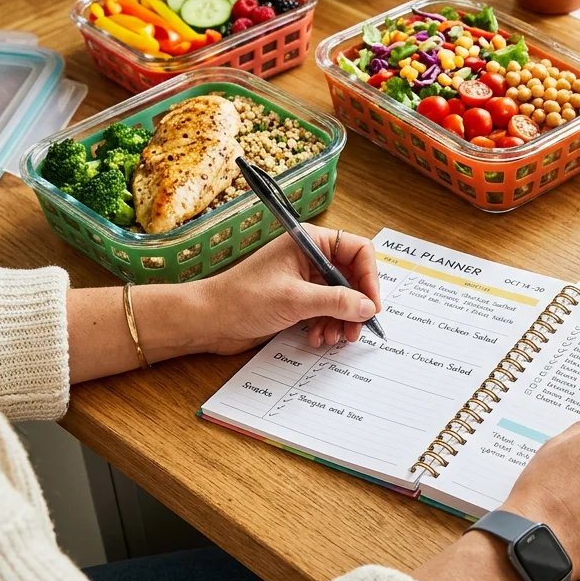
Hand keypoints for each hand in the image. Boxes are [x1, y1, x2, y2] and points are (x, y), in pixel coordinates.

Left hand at [194, 225, 381, 353]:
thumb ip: (336, 302)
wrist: (208, 321)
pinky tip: (316, 338)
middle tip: (355, 330)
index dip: (369, 278)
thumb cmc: (242, 299)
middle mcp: (310, 257)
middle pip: (352, 277)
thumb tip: (367, 306)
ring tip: (332, 338)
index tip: (371, 305)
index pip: (358, 250)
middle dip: (355, 305)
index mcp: (310, 242)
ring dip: (341, 320)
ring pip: (341, 298)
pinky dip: (327, 325)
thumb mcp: (295, 300)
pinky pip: (326, 311)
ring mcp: (304, 279)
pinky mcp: (298, 299)